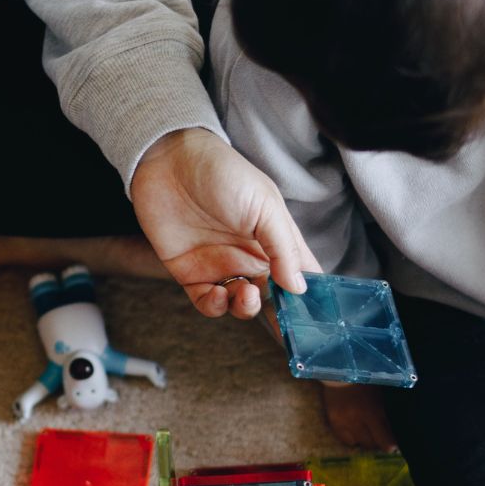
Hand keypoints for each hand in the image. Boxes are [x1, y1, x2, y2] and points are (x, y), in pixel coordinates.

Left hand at [129, 128, 319, 318]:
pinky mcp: (191, 273)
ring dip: (248, 308)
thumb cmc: (223, 173)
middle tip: (282, 324)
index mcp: (275, 239)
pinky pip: (208, 303)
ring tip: (246, 295)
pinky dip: (216, 307)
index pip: (300, 274)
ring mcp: (221, 266)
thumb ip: (284, 247)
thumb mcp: (265, 205)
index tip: (317, 317)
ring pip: (241, 305)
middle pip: (273, 297)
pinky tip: (218, 294)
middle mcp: (251, 256)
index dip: (310, 297)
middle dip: (280, 316)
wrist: (168, 161)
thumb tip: (300, 287)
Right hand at [319, 381, 397, 450]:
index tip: (393, 449)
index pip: (383, 438)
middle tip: (379, 437)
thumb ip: (383, 415)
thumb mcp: (378, 397)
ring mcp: (343, 423)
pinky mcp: (333, 422)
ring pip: (357, 443)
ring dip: (363, 440)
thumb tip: (389, 432)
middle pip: (369, 444)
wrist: (339, 372)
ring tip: (365, 433)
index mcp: (372, 413)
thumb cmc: (364, 381)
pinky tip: (353, 431)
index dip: (389, 446)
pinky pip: (344, 439)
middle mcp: (357, 421)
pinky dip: (351, 438)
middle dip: (376, 443)